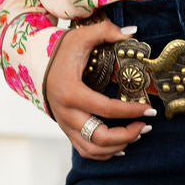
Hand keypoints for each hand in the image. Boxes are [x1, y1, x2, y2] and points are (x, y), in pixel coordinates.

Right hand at [44, 19, 155, 158]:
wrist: (35, 66)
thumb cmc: (59, 51)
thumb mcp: (81, 36)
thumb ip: (106, 31)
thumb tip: (132, 32)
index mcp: (71, 92)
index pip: (107, 109)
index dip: (131, 112)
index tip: (150, 110)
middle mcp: (66, 114)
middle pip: (100, 137)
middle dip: (127, 135)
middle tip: (145, 126)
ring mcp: (65, 125)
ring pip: (93, 150)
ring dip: (118, 146)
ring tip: (136, 134)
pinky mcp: (66, 131)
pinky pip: (86, 151)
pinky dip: (104, 153)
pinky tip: (121, 146)